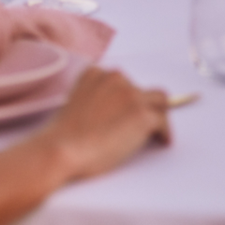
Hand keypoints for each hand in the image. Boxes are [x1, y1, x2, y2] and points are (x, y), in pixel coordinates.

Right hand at [32, 67, 170, 182]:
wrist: (60, 150)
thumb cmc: (61, 138)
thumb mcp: (73, 104)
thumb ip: (94, 99)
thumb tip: (113, 114)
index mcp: (96, 74)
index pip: (121, 82)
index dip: (126, 99)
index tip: (128, 111)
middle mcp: (116, 79)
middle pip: (142, 90)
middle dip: (142, 106)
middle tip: (141, 125)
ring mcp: (131, 96)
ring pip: (159, 101)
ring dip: (157, 115)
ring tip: (156, 131)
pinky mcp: (142, 115)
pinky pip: (163, 122)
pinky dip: (164, 132)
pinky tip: (163, 141)